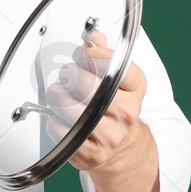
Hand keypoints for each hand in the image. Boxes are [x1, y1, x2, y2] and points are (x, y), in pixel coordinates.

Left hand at [43, 30, 147, 172]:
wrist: (123, 150)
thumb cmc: (116, 111)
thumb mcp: (119, 82)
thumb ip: (105, 57)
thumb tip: (94, 39)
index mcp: (135, 90)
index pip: (115, 63)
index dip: (93, 55)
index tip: (84, 54)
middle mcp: (125, 113)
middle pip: (85, 83)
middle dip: (69, 74)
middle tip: (68, 76)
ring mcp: (109, 135)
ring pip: (68, 106)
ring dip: (58, 97)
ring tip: (62, 96)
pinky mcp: (90, 152)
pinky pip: (59, 128)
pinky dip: (55, 121)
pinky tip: (63, 119)